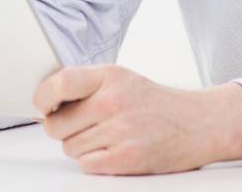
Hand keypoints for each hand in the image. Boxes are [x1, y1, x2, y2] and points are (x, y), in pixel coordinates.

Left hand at [34, 65, 241, 174]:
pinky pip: (86, 165)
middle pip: (56, 125)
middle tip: (84, 126)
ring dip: (81, 147)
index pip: (58, 84)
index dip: (42, 99)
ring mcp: (120, 130)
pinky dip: (95, 162)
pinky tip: (113, 150)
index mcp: (109, 76)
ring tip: (106, 137)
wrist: (199, 123)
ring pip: (70, 147)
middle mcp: (112, 101)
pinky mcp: (127, 158)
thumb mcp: (121, 79)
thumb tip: (44, 102)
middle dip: (63, 129)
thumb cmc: (155, 102)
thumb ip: (85, 85)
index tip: (43, 106)